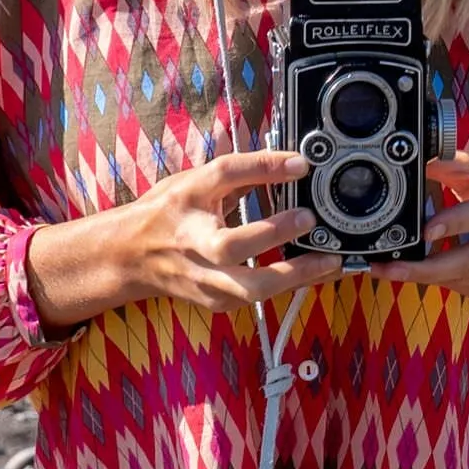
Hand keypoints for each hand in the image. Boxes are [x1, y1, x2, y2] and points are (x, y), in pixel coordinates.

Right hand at [26, 150, 336, 333]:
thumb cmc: (166, 214)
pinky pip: (262, 296)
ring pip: (258, 291)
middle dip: (284, 252)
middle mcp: (201, 262)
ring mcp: (211, 289)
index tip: (301, 167)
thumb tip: (294, 164)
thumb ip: (245, 170)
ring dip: (300, 277)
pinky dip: (291, 284)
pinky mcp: (221, 304)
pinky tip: (318, 271)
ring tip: (336, 261)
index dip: (265, 179)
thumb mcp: (197, 181)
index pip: (231, 198)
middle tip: (318, 232)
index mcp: (193, 225)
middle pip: (244, 265)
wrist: (132, 257)